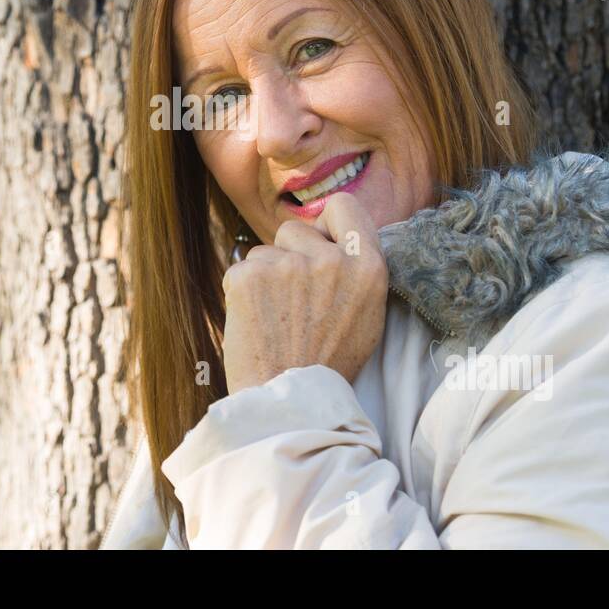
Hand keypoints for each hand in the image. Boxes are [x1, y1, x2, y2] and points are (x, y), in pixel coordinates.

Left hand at [221, 192, 388, 392]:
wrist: (289, 402)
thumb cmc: (327, 362)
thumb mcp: (367, 315)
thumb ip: (355, 269)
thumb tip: (330, 234)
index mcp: (368, 267)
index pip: (343, 206)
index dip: (326, 224)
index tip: (319, 244)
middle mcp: (331, 260)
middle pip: (295, 230)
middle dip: (289, 256)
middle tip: (294, 302)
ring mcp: (288, 266)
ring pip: (264, 252)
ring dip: (265, 277)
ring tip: (276, 319)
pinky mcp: (249, 276)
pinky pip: (240, 269)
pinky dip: (242, 293)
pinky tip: (255, 323)